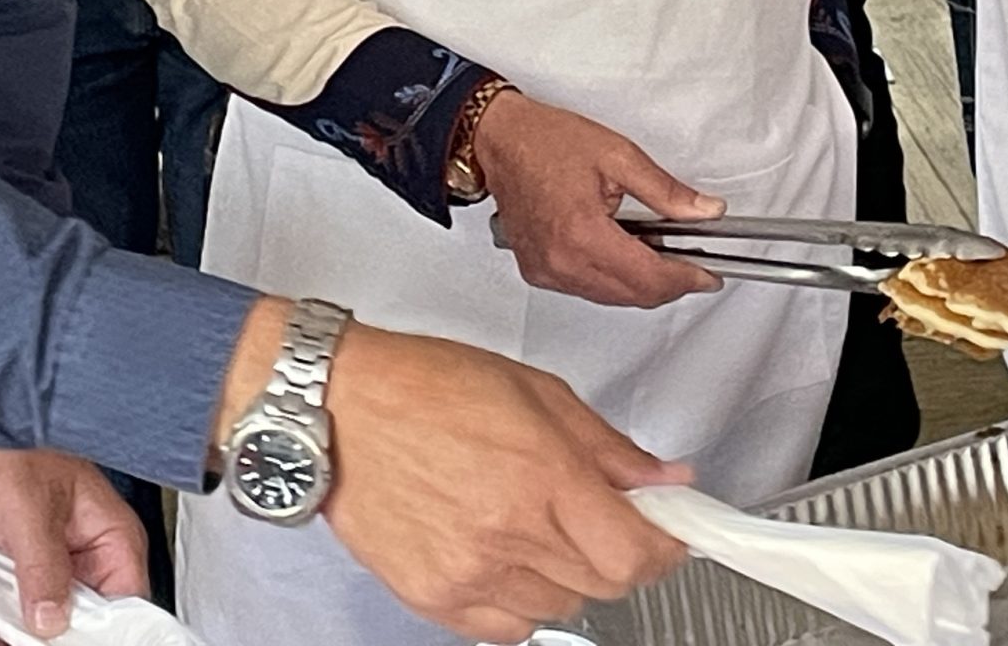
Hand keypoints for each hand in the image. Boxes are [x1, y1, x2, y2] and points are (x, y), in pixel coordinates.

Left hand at [0, 446, 147, 644]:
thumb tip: (51, 618)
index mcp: (108, 538)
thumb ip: (43, 564)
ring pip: (32, 631)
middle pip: (74, 627)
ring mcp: (42, 572)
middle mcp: (79, 561)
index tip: (62, 640)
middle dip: (35, 641)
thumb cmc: (11, 444)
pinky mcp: (8, 576)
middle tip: (2, 640)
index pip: (124, 602)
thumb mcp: (29, 504)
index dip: (100, 632)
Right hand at [325, 323, 693, 640]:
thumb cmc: (425, 386)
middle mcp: (508, 531)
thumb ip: (608, 446)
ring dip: (568, 575)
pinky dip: (521, 601)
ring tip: (536, 525)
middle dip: (619, 554)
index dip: (664, 547)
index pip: (634, 552)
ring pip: (560, 608)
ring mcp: (469, 573)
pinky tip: (504, 556)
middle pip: (605, 584)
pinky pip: (508, 629)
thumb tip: (665, 479)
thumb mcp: (536, 390)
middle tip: (602, 519)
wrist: (339, 409)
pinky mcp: (434, 599)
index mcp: (541, 473)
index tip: (667, 533)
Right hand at [477, 94, 723, 307]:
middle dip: (668, 285)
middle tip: (693, 266)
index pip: (648, 278)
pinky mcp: (537, 272)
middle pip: (633, 296)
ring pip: (611, 297)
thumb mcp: (619, 155)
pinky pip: (587, 290)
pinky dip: (612, 280)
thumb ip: (666, 191)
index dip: (686, 279)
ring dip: (641, 284)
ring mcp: (546, 271)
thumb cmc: (547, 141)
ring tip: (660, 255)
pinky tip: (624, 255)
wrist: (500, 139)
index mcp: (583, 234)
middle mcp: (561, 262)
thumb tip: (705, 211)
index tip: (708, 275)